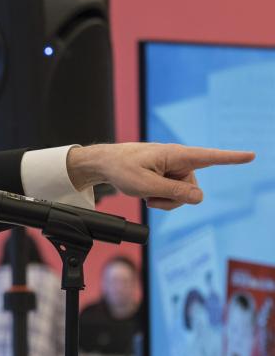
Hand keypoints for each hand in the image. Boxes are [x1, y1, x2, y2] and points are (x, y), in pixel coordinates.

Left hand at [67, 143, 254, 209]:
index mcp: (176, 155)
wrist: (104, 164)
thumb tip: (200, 198)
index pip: (209, 157)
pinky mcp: (168, 177)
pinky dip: (159, 198)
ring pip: (182, 196)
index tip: (251, 155)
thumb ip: (174, 193)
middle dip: (173, 199)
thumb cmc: (122, 169)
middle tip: (149, 195)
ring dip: (164, 200)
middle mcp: (179, 161)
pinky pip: (173, 195)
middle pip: (192, 189)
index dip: (231, 158)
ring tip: (144, 192)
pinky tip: (145, 192)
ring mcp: (173, 170)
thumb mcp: (146, 186)